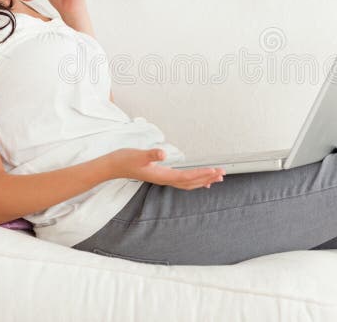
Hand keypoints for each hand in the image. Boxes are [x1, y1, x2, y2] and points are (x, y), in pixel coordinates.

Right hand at [105, 148, 224, 189]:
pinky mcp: (162, 176)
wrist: (114, 165)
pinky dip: (194, 181)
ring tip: (217, 178)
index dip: (201, 174)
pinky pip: (182, 181)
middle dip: (207, 178)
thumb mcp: (138, 154)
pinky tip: (200, 181)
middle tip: (222, 174)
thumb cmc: (126, 159)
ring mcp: (163, 179)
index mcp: (162, 175)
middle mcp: (165, 179)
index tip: (214, 171)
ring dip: (203, 180)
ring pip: (188, 183)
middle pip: (191, 182)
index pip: (186, 176)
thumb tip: (163, 154)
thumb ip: (151, 154)